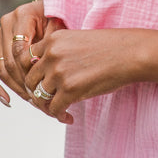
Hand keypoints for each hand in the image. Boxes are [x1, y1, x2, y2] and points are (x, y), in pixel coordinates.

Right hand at [0, 0, 64, 109]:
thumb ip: (50, 42)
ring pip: (2, 69)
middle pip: (10, 62)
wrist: (49, 10)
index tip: (43, 86)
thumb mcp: (59, 25)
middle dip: (24, 83)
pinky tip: (7, 100)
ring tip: (32, 100)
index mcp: (22, 15)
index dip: (29, 71)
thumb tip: (42, 68)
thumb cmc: (57, 18)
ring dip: (16, 87)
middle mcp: (6, 25)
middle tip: (40, 99)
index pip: (20, 50)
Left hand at [23, 28, 143, 123]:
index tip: (43, 83)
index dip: (34, 74)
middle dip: (37, 93)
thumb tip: (46, 75)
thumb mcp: (77, 41)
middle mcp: (51, 55)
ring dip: (48, 106)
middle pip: (30, 80)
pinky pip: (54, 108)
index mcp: (52, 40)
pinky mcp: (69, 90)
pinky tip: (69, 117)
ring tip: (60, 110)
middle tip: (48, 101)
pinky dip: (59, 115)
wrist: (131, 54)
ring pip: (40, 96)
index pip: (27, 60)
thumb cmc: (110, 48)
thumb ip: (58, 53)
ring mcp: (59, 72)